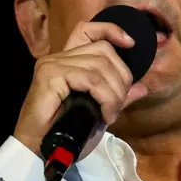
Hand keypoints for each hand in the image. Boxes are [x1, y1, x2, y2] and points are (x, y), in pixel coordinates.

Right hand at [13, 21, 148, 157]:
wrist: (39, 151)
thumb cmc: (65, 133)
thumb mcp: (98, 113)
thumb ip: (116, 96)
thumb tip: (141, 88)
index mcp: (68, 61)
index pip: (88, 30)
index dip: (110, 30)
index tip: (130, 44)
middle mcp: (59, 57)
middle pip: (104, 50)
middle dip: (121, 78)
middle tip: (117, 106)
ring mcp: (53, 64)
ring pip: (100, 66)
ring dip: (114, 93)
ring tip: (110, 114)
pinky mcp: (50, 75)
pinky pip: (90, 79)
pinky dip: (105, 98)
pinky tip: (104, 115)